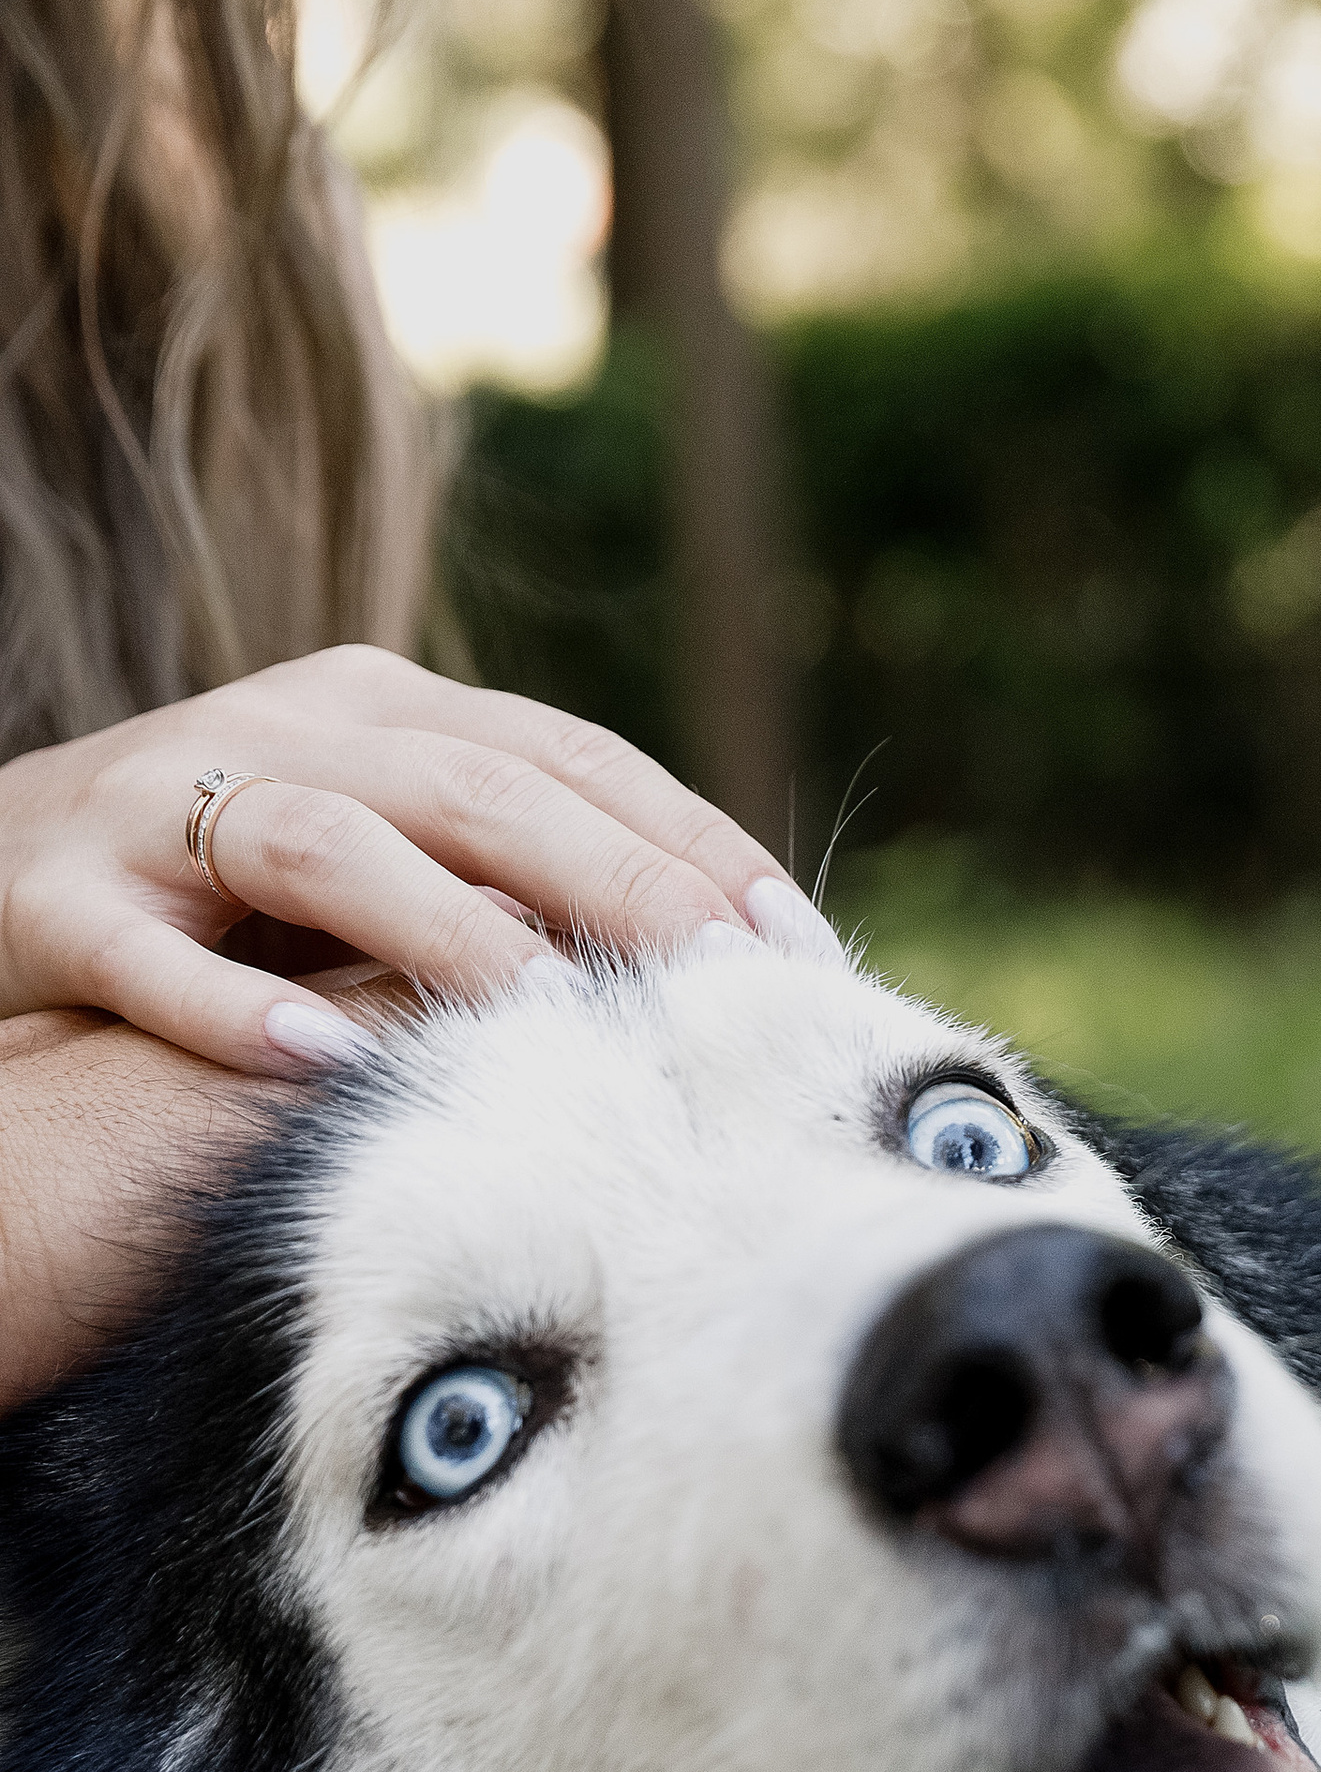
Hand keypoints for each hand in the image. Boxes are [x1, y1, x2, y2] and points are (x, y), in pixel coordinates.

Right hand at [0, 646, 800, 1077]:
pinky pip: (153, 958)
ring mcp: (161, 808)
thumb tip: (717, 969)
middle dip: (614, 883)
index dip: (691, 843)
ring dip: (445, 933)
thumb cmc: (230, 900)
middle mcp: (287, 730)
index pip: (572, 758)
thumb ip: (516, 883)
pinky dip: (241, 1010)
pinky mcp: (55, 900)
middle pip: (478, 789)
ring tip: (546, 1020)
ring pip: (325, 848)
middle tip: (720, 980)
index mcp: (386, 707)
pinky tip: (329, 1063)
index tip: (795, 945)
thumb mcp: (385, 857)